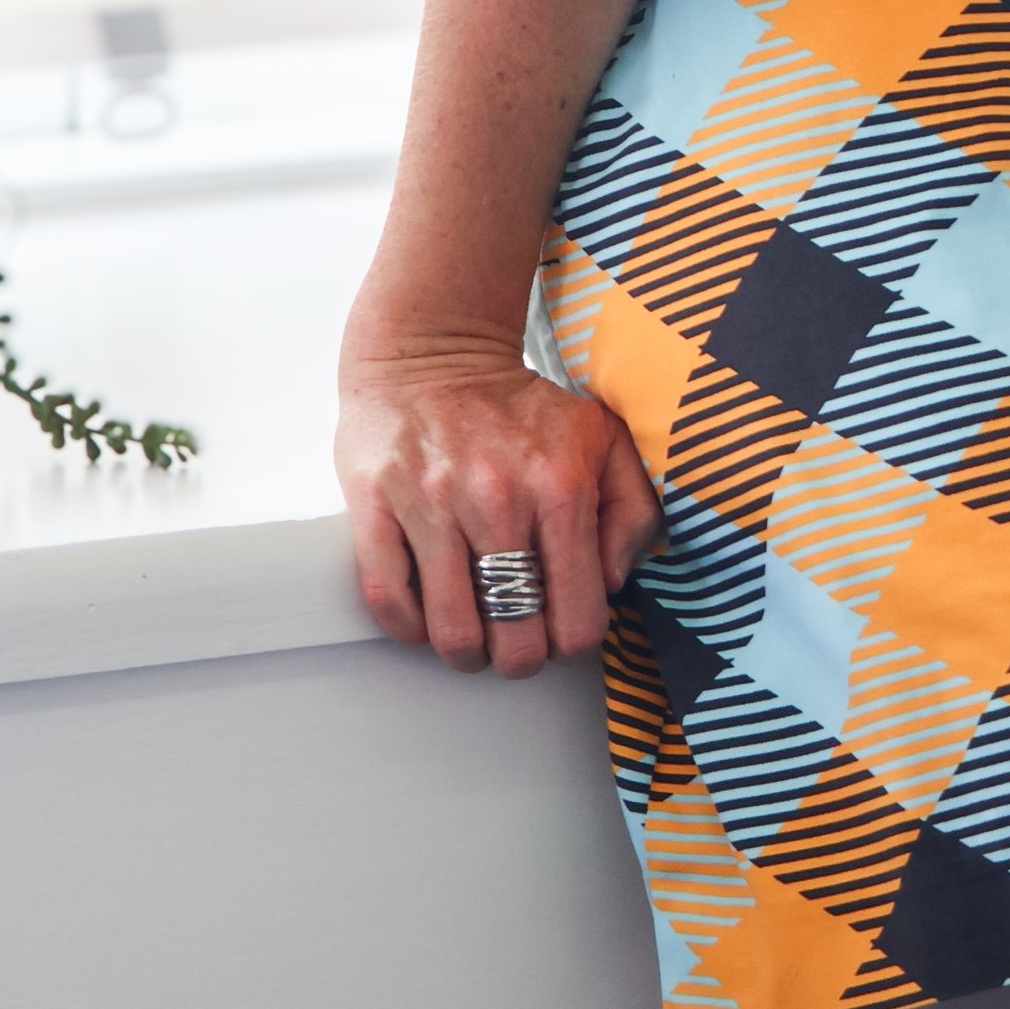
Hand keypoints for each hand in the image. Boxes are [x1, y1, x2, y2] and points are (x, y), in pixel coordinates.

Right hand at [335, 332, 663, 677]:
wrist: (434, 350)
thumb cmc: (520, 408)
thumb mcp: (602, 439)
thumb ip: (632, 510)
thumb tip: (612, 582)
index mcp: (561, 487)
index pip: (578, 620)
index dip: (573, 643)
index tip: (562, 630)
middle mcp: (497, 498)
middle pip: (514, 640)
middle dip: (520, 657)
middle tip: (516, 641)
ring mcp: (432, 503)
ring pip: (451, 632)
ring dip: (466, 654)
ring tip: (474, 638)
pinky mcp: (376, 504)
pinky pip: (389, 600)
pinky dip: (409, 626)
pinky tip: (428, 613)